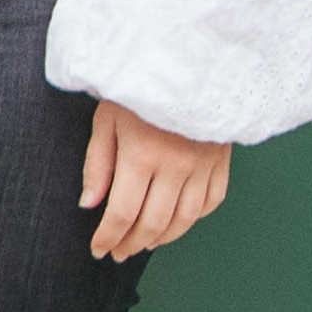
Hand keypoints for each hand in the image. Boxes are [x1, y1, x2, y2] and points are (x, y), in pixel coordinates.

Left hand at [78, 98, 229, 260]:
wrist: (188, 58)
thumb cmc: (139, 84)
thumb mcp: (107, 118)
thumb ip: (97, 164)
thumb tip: (89, 204)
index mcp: (141, 155)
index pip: (123, 213)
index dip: (108, 237)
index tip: (98, 249)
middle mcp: (175, 166)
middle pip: (153, 223)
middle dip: (131, 244)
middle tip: (118, 253)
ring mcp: (203, 165)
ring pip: (184, 220)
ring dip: (162, 238)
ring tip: (143, 243)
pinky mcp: (222, 161)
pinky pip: (211, 202)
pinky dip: (193, 219)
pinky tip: (176, 221)